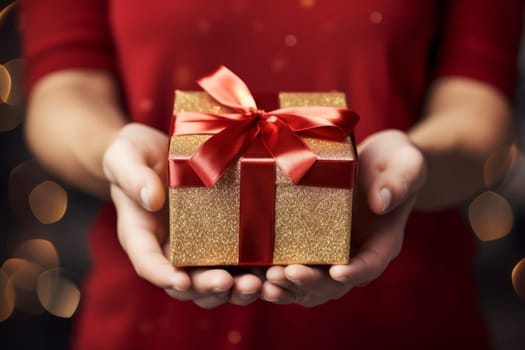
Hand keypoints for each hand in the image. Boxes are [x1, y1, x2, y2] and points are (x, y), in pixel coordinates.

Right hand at [102, 123, 262, 307]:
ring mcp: (195, 247)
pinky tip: (271, 271)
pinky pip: (233, 264)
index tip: (180, 281)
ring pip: (211, 282)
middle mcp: (168, 248)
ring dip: (233, 290)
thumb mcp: (125, 156)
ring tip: (255, 284)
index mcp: (140, 234)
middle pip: (185, 283)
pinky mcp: (219, 239)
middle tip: (228, 283)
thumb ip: (133, 176)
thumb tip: (152, 199)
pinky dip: (250, 273)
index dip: (162, 276)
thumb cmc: (134, 152)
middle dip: (206, 289)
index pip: (148, 263)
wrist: (158, 149)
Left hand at [260, 129, 426, 306]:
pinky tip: (254, 271)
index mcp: (382, 242)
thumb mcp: (406, 164)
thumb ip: (399, 182)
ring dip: (289, 287)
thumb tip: (381, 201)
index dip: (356, 272)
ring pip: (311, 284)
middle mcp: (355, 254)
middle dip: (311, 283)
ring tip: (266, 281)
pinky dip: (277, 275)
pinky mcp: (311, 245)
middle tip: (286, 274)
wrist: (374, 161)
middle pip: (335, 283)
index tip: (338, 272)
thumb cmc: (395, 161)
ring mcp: (332, 253)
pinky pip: (294, 267)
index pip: (371, 264)